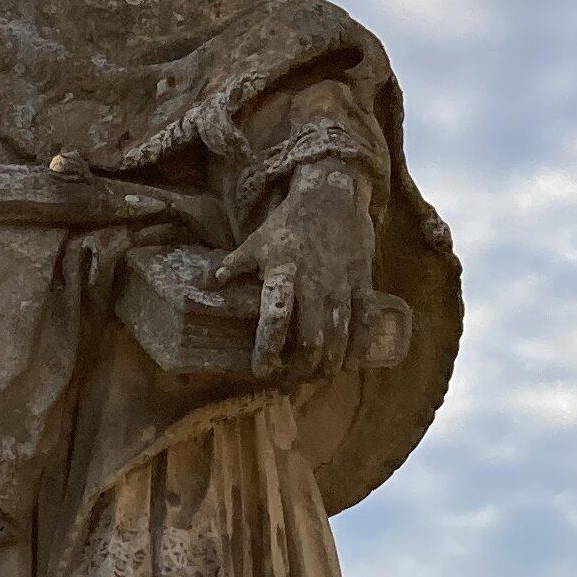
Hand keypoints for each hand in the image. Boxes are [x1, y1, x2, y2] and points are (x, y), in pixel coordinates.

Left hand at [214, 159, 374, 380]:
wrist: (332, 194)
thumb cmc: (290, 222)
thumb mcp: (257, 240)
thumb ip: (236, 264)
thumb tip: (211, 281)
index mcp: (283, 274)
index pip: (275, 319)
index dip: (268, 349)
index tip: (262, 370)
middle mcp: (313, 283)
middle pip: (311, 339)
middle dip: (302, 368)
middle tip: (291, 381)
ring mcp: (341, 284)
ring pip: (339, 335)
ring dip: (329, 363)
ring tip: (319, 378)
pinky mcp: (362, 280)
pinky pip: (365, 318)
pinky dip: (360, 344)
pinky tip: (351, 362)